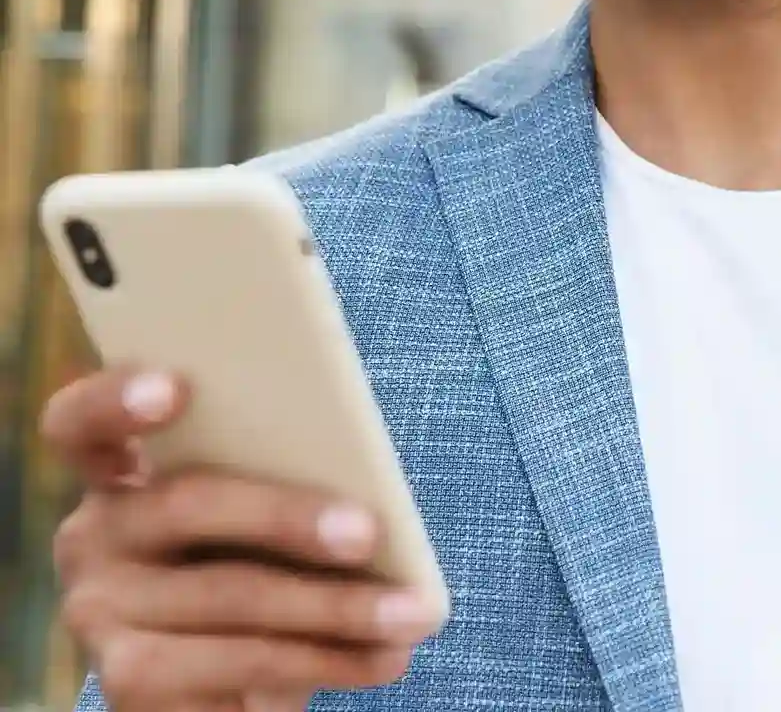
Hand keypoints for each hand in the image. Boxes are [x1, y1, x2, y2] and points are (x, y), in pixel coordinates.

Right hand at [42, 367, 445, 710]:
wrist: (221, 683)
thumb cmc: (260, 557)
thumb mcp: (261, 507)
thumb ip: (279, 467)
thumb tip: (361, 468)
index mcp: (120, 470)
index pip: (82, 420)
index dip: (117, 398)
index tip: (177, 386)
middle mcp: (94, 536)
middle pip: (187, 503)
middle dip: (288, 516)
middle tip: (369, 533)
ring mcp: (100, 613)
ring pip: (231, 595)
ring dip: (337, 607)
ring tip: (411, 611)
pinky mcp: (128, 684)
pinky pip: (243, 665)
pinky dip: (329, 660)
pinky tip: (385, 656)